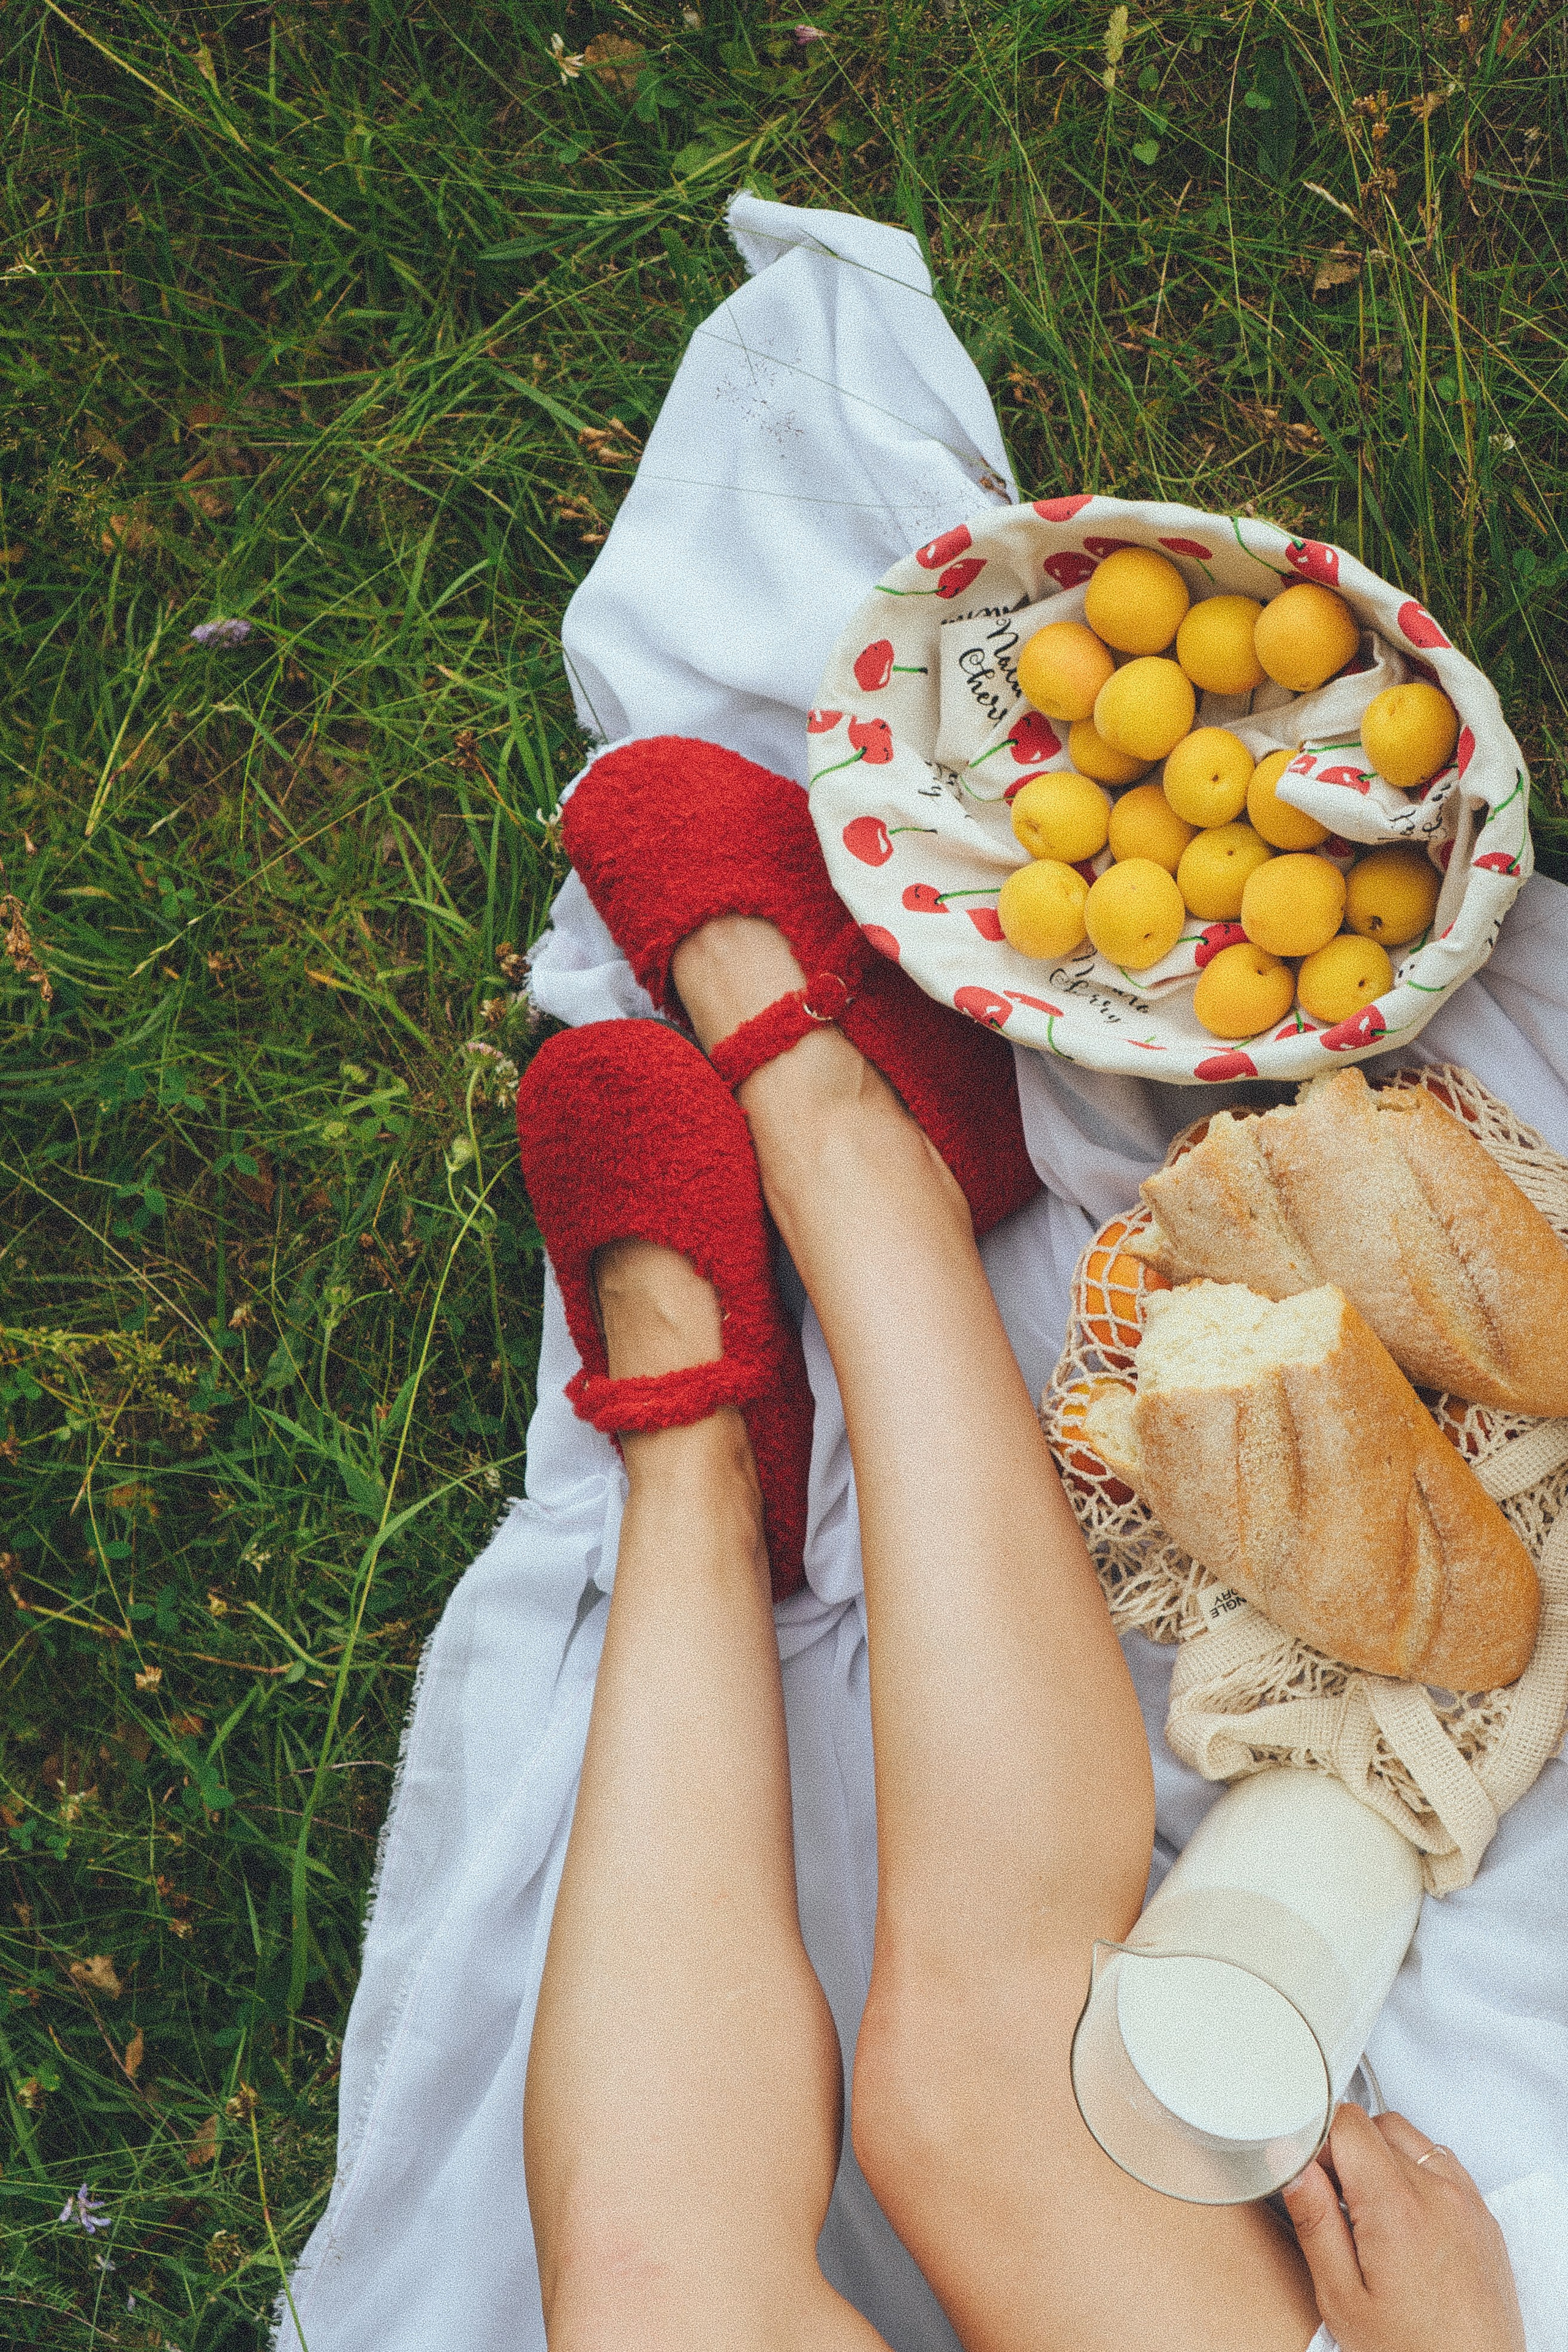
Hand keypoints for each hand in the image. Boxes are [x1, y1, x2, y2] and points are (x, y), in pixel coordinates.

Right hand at [1280, 2104, 1523, 2351]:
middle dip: (1347, 2150)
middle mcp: (1439, 2193)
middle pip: (1378, 2125)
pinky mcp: (1484, 2219)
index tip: (1309, 2172)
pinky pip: (1444, 2166)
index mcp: (1397, 2207)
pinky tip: (1404, 2220)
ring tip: (1370, 2213)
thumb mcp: (1343, 2300)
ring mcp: (1468, 2203)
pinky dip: (1418, 2174)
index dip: (1319, 2140)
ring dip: (1383, 2158)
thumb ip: (1315, 2224)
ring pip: (1412, 2139)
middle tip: (1335, 2201)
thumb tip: (1293, 2165)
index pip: (1348, 2123)